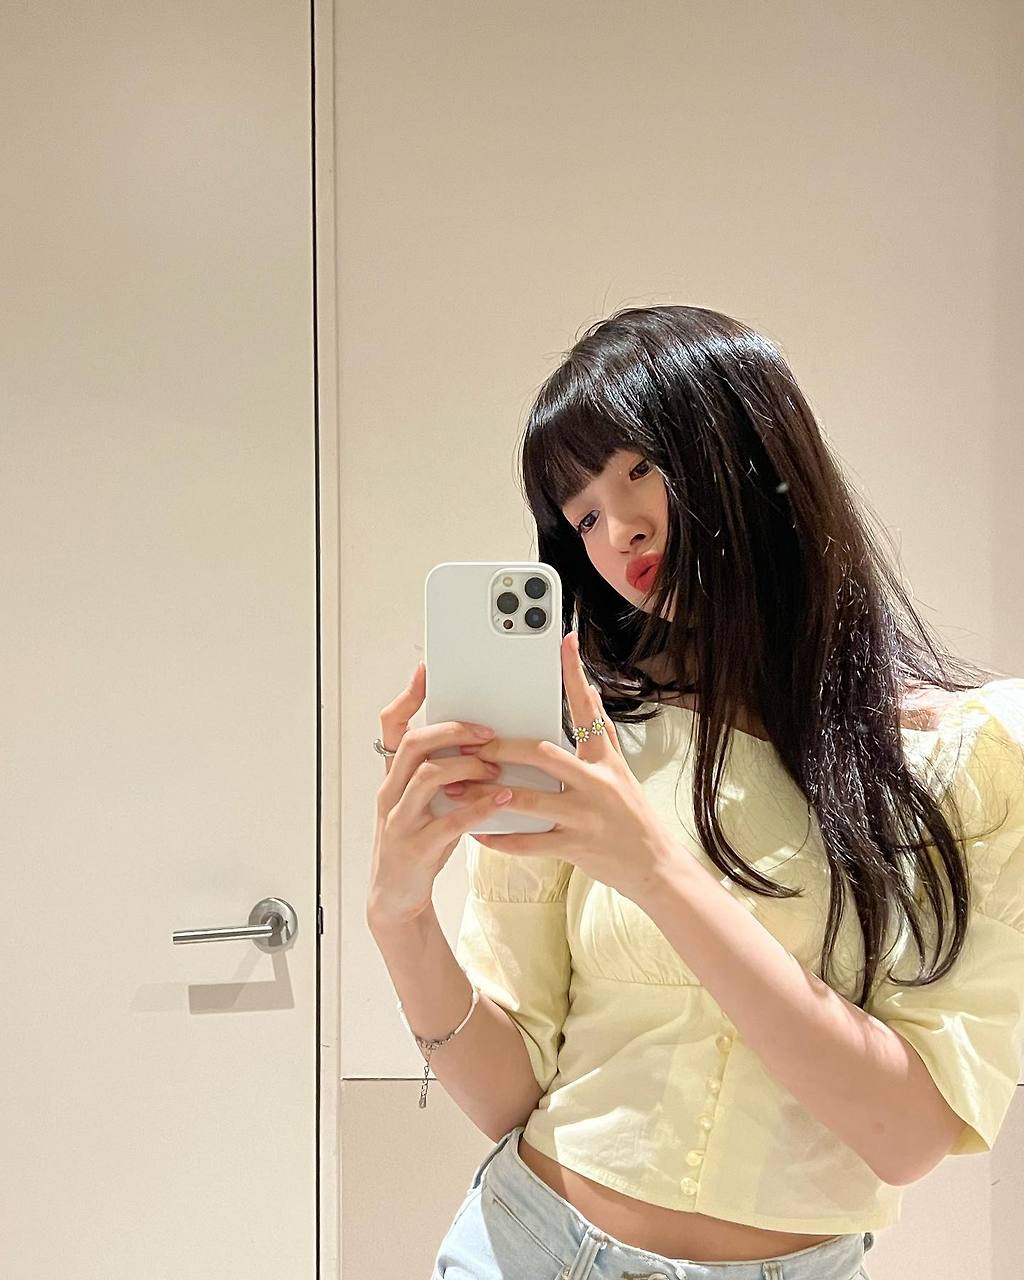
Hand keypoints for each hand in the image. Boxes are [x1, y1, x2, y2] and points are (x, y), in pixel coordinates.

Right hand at [367, 662, 513, 929]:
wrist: (396, 896)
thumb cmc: (419, 841)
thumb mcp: (423, 800)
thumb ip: (441, 770)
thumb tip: (477, 736)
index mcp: (394, 776)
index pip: (391, 726)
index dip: (408, 697)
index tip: (428, 673)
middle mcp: (391, 792)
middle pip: (414, 744)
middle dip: (453, 731)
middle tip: (487, 731)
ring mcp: (400, 820)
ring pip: (428, 776)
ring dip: (468, 766)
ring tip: (496, 766)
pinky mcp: (416, 847)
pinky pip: (449, 820)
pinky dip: (479, 806)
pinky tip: (503, 799)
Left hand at [470, 631, 680, 904]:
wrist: (655, 867)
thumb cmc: (633, 816)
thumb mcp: (621, 770)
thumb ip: (601, 733)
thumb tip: (591, 691)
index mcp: (603, 760)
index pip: (588, 709)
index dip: (575, 675)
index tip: (563, 643)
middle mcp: (596, 783)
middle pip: (543, 755)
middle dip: (503, 748)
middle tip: (471, 744)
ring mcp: (585, 816)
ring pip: (529, 799)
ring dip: (490, 793)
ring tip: (458, 788)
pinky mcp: (575, 847)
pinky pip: (530, 842)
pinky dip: (501, 838)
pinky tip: (476, 832)